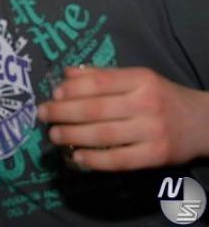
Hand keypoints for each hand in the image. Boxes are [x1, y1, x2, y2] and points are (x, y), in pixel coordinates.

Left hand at [37, 66, 208, 170]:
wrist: (203, 122)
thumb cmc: (161, 96)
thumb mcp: (137, 77)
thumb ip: (102, 75)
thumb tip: (66, 74)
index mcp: (140, 79)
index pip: (99, 83)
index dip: (72, 88)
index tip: (53, 93)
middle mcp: (146, 103)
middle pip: (96, 109)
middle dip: (63, 112)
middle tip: (42, 114)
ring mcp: (152, 131)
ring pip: (103, 134)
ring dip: (73, 135)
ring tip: (53, 134)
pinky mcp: (156, 156)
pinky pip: (119, 160)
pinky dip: (95, 159)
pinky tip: (77, 156)